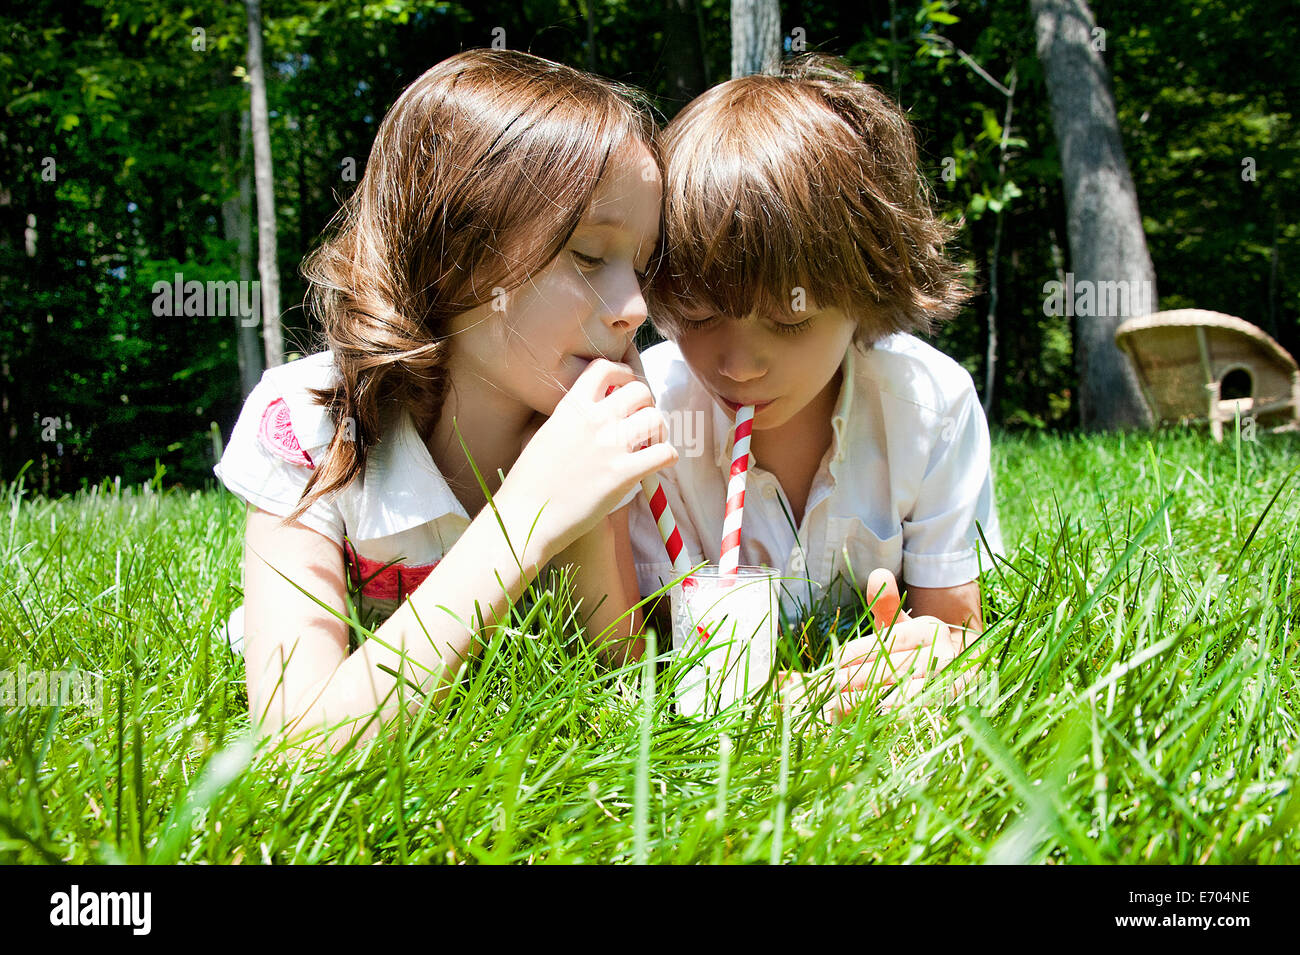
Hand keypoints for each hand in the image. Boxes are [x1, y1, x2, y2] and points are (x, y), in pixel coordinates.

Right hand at [498, 358, 676, 556]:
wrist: (524, 516)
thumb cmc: (529, 482)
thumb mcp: (544, 435)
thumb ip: (569, 420)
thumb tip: (592, 412)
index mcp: (572, 407)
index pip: (605, 367)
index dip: (623, 374)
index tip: (625, 390)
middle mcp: (593, 420)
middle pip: (641, 390)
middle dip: (647, 404)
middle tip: (641, 423)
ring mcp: (610, 446)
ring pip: (656, 418)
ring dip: (659, 431)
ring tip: (650, 445)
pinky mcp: (623, 474)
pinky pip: (664, 452)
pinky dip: (666, 456)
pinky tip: (656, 464)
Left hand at [823, 569, 975, 720]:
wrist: (958, 673)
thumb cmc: (917, 649)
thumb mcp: (900, 625)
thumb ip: (887, 604)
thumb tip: (878, 574)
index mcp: (930, 631)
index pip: (893, 639)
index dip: (863, 650)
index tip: (836, 660)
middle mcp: (944, 656)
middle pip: (899, 666)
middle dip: (863, 677)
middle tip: (834, 685)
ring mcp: (950, 683)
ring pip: (911, 692)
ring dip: (877, 700)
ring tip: (846, 706)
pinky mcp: (948, 707)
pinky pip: (921, 712)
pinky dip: (898, 717)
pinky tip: (875, 721)